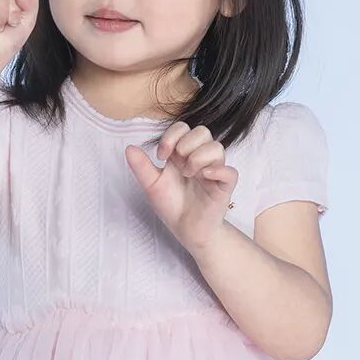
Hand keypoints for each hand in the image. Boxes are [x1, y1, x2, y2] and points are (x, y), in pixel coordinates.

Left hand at [125, 122, 237, 252]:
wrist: (186, 230)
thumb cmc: (172, 206)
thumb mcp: (152, 185)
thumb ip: (141, 167)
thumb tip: (129, 148)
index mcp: (183, 154)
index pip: (183, 128)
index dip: (172, 136)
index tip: (161, 156)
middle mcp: (200, 158)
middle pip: (203, 131)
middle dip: (186, 144)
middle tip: (178, 165)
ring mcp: (214, 171)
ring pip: (217, 148)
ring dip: (198, 157)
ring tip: (188, 174)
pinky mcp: (224, 187)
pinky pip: (230, 171)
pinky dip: (218, 171)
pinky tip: (204, 176)